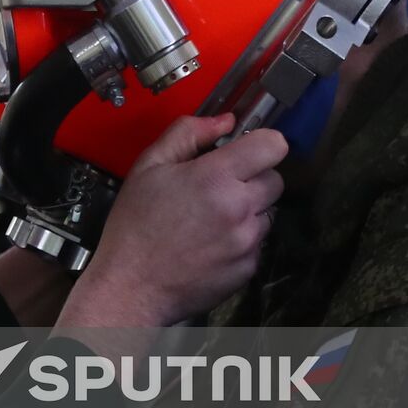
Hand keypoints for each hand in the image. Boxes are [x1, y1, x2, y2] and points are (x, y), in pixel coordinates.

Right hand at [56, 113, 286, 327]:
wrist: (132, 286)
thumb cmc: (135, 228)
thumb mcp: (148, 167)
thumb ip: (187, 134)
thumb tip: (222, 121)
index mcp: (215, 178)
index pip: (273, 146)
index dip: (261, 143)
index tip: (247, 149)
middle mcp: (239, 209)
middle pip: (275, 179)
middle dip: (253, 177)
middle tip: (219, 186)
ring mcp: (247, 241)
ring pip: (267, 212)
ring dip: (248, 209)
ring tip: (211, 218)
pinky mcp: (249, 268)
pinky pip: (258, 242)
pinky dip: (240, 239)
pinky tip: (210, 242)